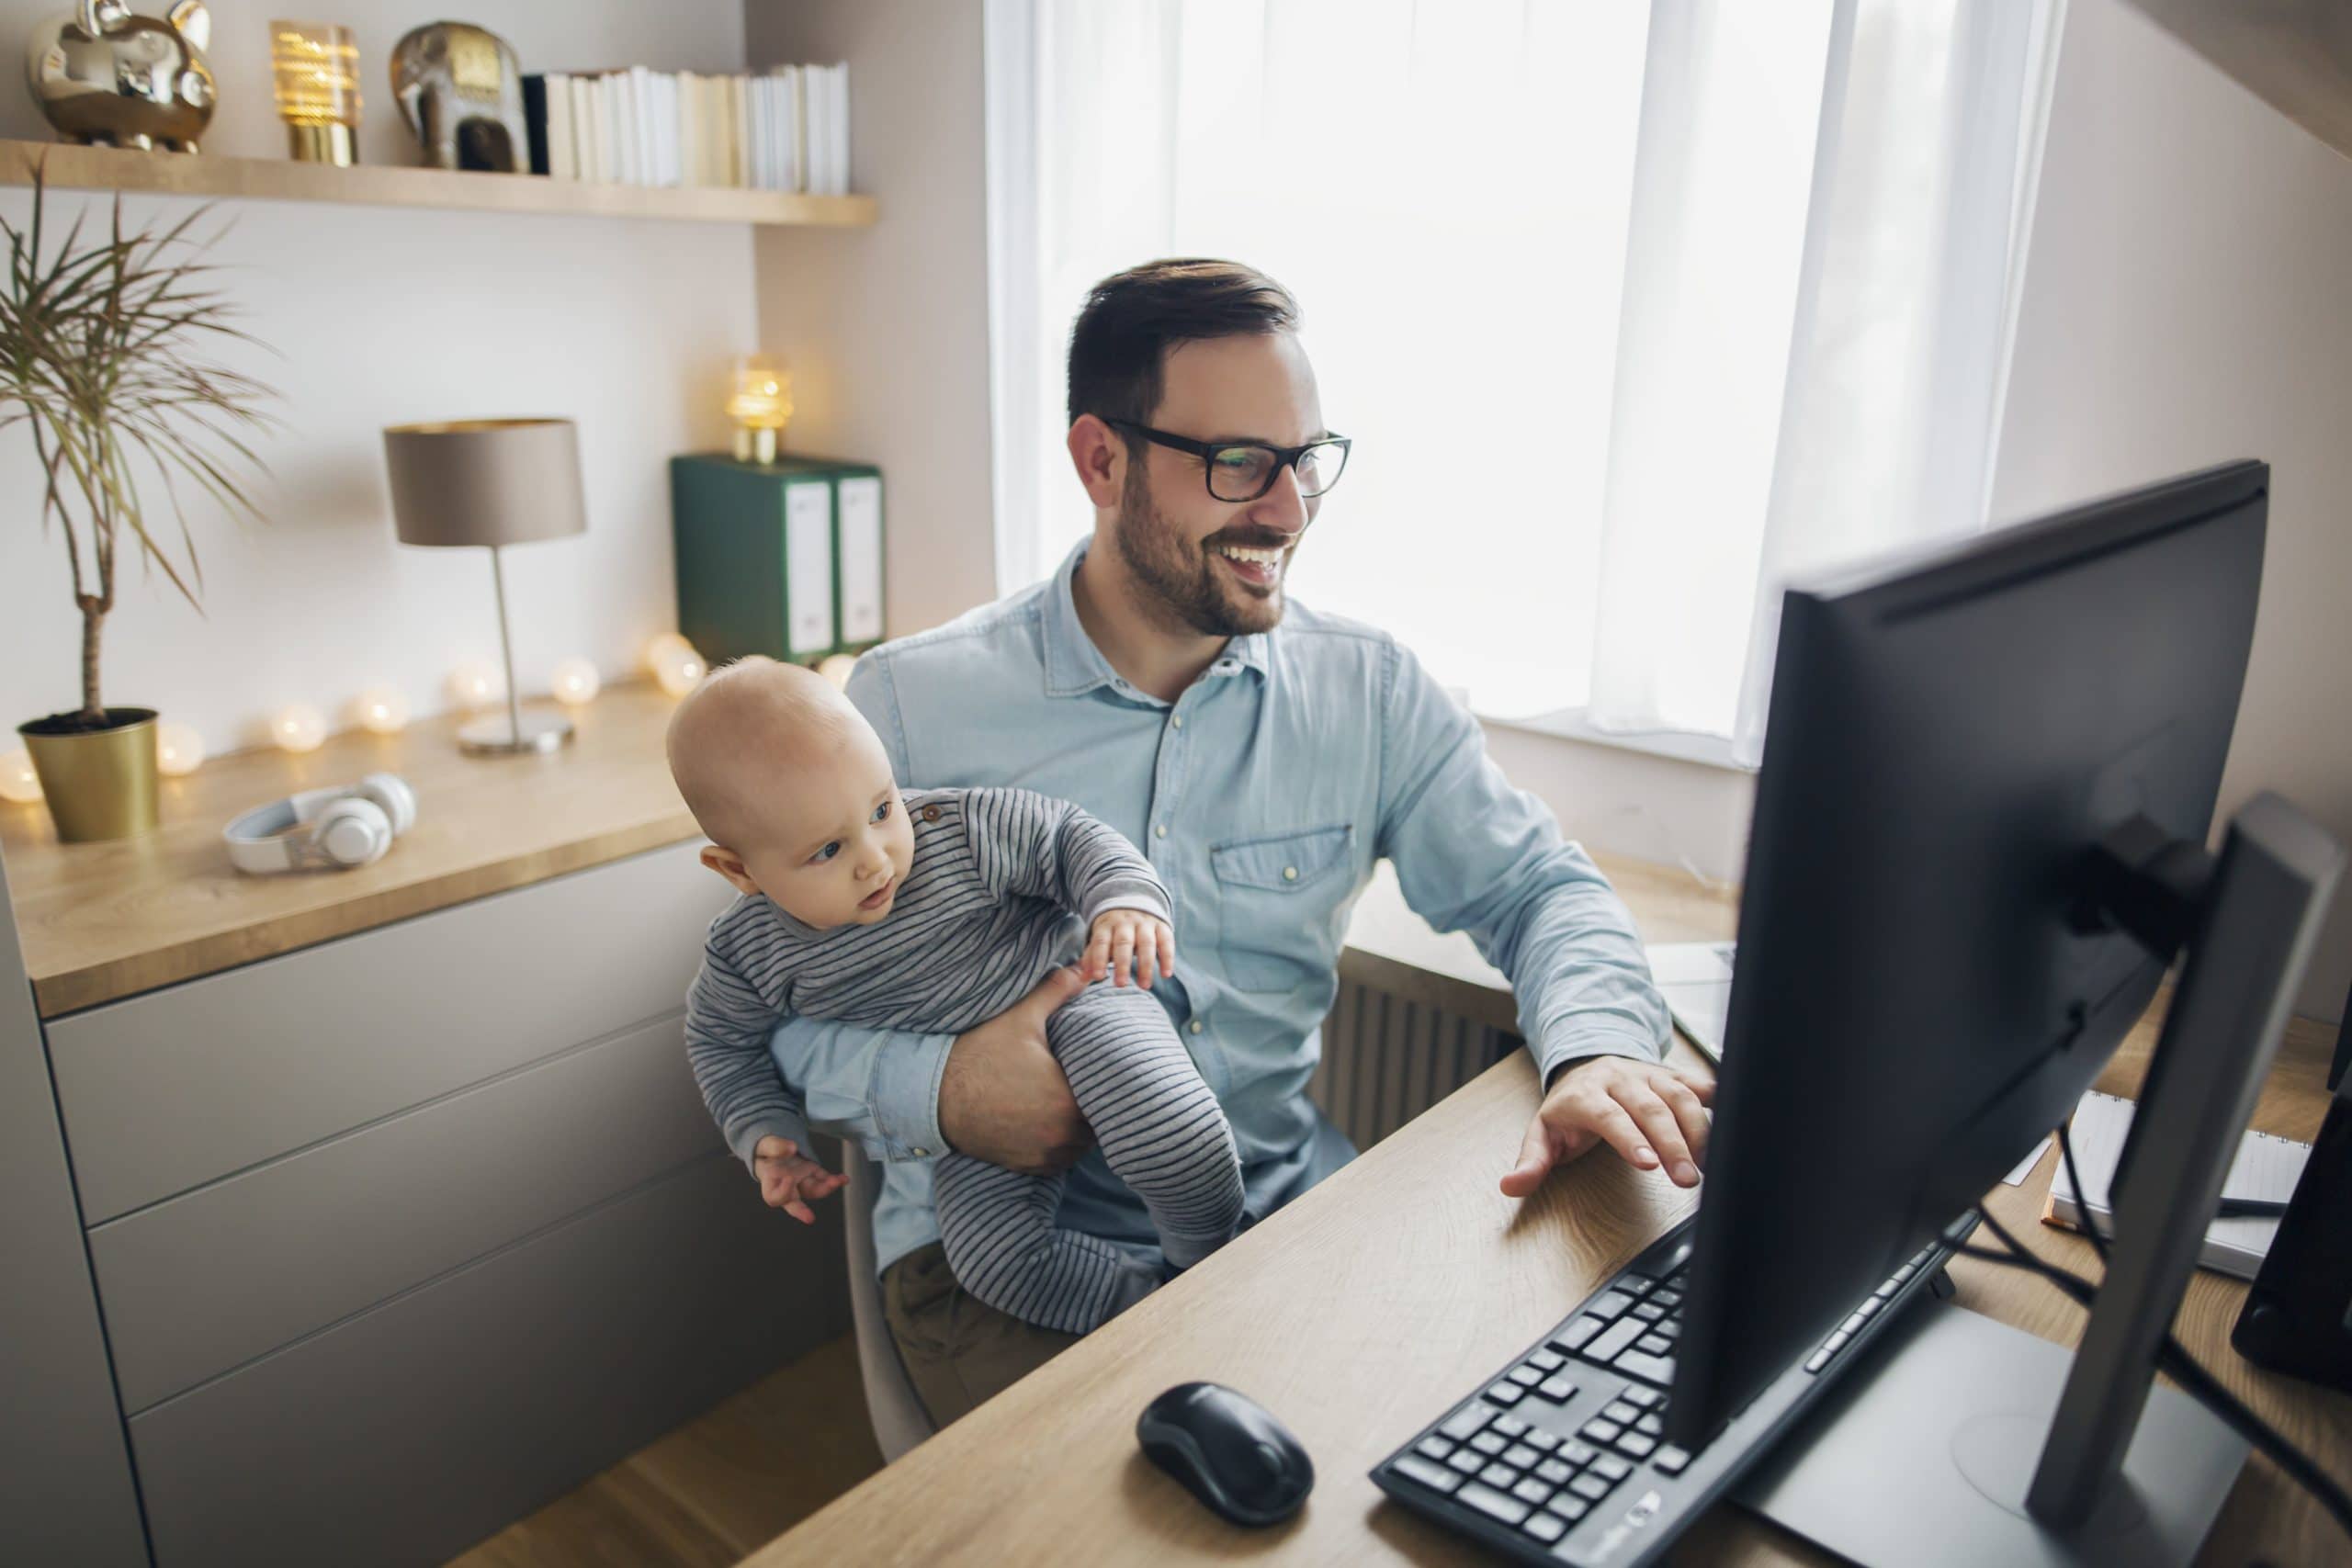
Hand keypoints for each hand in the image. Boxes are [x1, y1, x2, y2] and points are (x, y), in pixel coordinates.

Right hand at [753, 1135, 847, 1223]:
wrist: (775, 1149)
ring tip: (837, 1181)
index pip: (774, 1197)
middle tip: (809, 1218)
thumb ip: (775, 1146)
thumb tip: (791, 1148)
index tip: (789, 1178)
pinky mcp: (813, 1174)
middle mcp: (788, 1188)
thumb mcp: (764, 1145)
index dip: (782, 1192)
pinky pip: (824, 1179)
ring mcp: (802, 1182)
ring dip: (826, 1188)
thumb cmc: (765, 1152)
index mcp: (770, 1184)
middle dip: (802, 1211)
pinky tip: (843, 1179)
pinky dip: (834, 1180)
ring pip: (813, 1190)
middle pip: (794, 1204)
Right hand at [938, 965, 1095, 1173]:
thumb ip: (1056, 992)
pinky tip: (1047, 1122)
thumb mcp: (1020, 1018)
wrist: (934, 1096)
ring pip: (1079, 1145)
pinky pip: (1057, 1159)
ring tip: (1066, 1103)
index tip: (1097, 1071)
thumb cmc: (979, 1055)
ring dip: (1076, 1128)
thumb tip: (1084, 969)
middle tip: (1082, 1084)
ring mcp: (1043, 1154)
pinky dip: (1056, 1145)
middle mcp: (1061, 1135)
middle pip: (1095, 1124)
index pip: (1108, 1098)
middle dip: (1092, 1106)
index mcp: (1068, 1101)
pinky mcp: (1027, 1166)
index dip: (1106, 1085)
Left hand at [1083, 909, 1175, 987]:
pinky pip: (1166, 941)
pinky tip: (1166, 975)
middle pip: (1123, 942)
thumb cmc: (1114, 929)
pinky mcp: (1162, 926)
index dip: (1098, 959)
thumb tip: (1083, 977)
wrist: (1135, 901)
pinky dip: (1167, 958)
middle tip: (1120, 985)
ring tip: (1144, 986)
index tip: (1098, 977)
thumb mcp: (1101, 937)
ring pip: (1146, 943)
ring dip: (1145, 965)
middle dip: (1122, 964)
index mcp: (1107, 925)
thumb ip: (1092, 956)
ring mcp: (1145, 923)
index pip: (1101, 942)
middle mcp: (1126, 922)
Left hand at [1501, 1056, 1715, 1195]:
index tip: (1648, 1164)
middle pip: (1650, 1108)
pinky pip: (1697, 1083)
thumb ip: (1531, 1162)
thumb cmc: (1568, 1111)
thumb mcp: (1542, 1134)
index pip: (1609, 1116)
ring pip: (1678, 1096)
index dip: (1630, 1138)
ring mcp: (1649, 1074)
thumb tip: (1510, 1186)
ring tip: (1708, 1165)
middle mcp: (1619, 1079)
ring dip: (1697, 1130)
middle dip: (1672, 1144)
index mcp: (1585, 1094)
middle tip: (1688, 1179)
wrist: (1586, 1066)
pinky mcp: (1672, 1075)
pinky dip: (1717, 1097)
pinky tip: (1734, 1116)